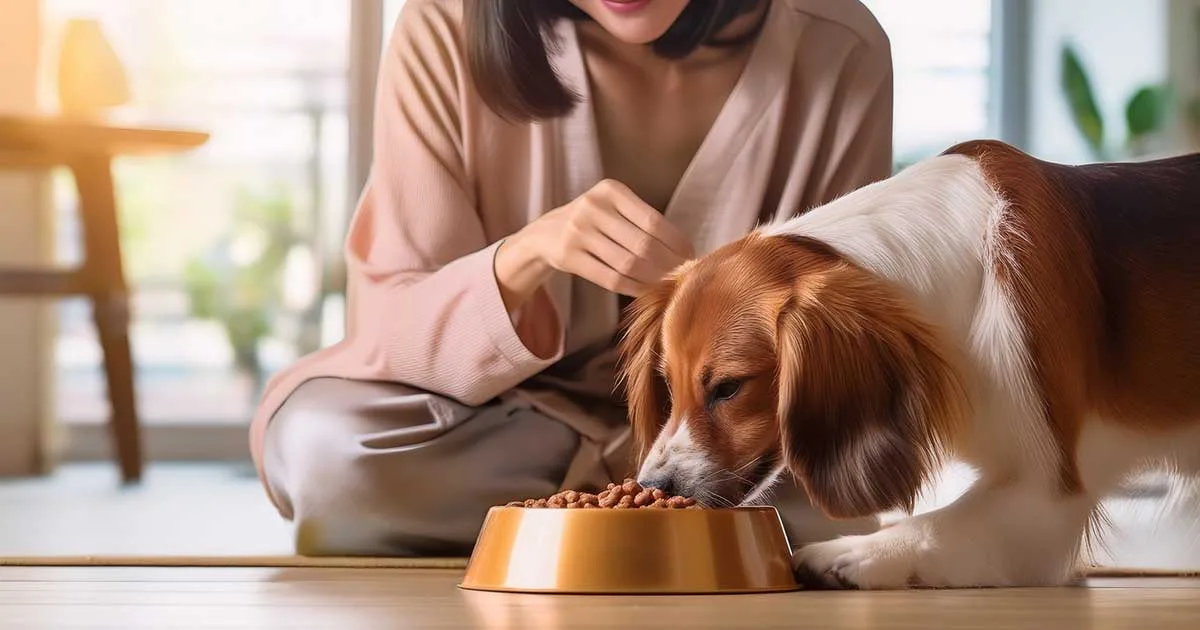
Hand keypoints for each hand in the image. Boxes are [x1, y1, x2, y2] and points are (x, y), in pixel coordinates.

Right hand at [495, 179, 693, 309]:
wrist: (546, 233)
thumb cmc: (594, 222)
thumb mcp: (613, 209)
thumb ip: (643, 223)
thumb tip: (685, 251)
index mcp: (610, 190)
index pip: (653, 220)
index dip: (676, 242)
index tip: (691, 256)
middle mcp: (592, 207)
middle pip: (642, 245)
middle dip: (668, 265)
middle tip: (683, 276)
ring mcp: (577, 232)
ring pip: (627, 264)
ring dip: (652, 279)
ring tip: (667, 285)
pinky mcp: (567, 256)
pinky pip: (609, 278)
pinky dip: (632, 287)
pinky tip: (645, 291)